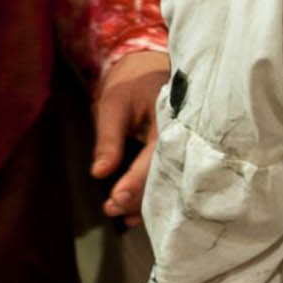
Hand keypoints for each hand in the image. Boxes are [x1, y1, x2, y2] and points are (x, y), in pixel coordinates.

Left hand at [92, 51, 170, 220]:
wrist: (150, 69)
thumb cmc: (132, 84)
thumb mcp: (114, 105)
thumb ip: (108, 139)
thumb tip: (99, 173)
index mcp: (172, 122)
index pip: (155, 158)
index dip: (135, 180)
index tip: (115, 198)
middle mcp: (183, 137)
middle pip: (164, 176)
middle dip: (138, 197)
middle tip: (112, 208)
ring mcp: (183, 146)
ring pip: (167, 181)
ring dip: (143, 200)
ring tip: (119, 213)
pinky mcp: (176, 153)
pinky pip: (166, 177)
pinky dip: (150, 194)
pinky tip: (134, 211)